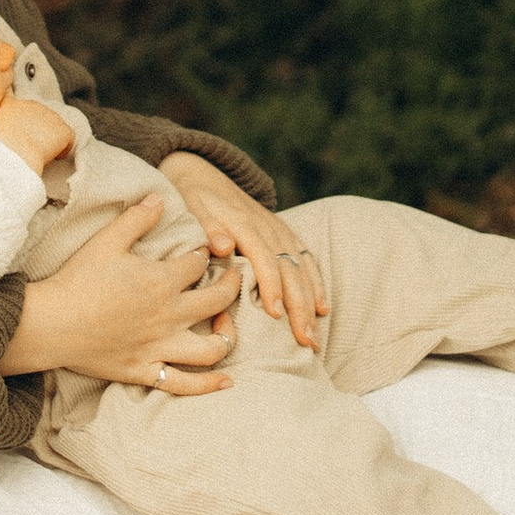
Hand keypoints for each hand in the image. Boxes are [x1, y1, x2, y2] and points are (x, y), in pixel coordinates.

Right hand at [0, 90, 73, 171]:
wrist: (13, 152)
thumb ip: (0, 125)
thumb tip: (8, 133)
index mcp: (13, 104)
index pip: (20, 106)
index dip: (24, 121)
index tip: (23, 133)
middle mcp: (34, 105)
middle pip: (41, 117)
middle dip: (39, 131)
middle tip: (32, 147)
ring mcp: (50, 116)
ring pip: (54, 128)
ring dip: (50, 139)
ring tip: (41, 153)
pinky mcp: (63, 129)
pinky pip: (69, 138)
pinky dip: (64, 148)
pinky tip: (55, 157)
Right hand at [0, 193, 242, 393]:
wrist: (52, 323)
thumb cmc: (77, 280)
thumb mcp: (106, 240)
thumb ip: (136, 219)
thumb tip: (159, 198)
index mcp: (161, 281)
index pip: (197, 263)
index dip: (203, 254)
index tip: (201, 251)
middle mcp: (169, 315)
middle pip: (217, 300)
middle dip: (230, 286)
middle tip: (232, 278)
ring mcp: (160, 346)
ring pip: (212, 347)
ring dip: (227, 335)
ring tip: (226, 325)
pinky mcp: (147, 370)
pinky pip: (186, 384)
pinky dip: (209, 385)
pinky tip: (226, 381)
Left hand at [160, 156, 327, 353]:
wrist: (202, 175)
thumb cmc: (192, 200)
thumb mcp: (192, 208)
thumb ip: (207, 227)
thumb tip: (222, 246)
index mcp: (244, 223)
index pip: (263, 258)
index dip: (271, 286)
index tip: (276, 314)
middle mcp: (267, 227)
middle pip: (289, 270)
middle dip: (299, 306)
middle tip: (305, 339)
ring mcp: (278, 230)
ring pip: (301, 269)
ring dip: (310, 302)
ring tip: (314, 337)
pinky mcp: (284, 233)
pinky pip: (306, 259)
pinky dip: (316, 284)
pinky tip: (323, 308)